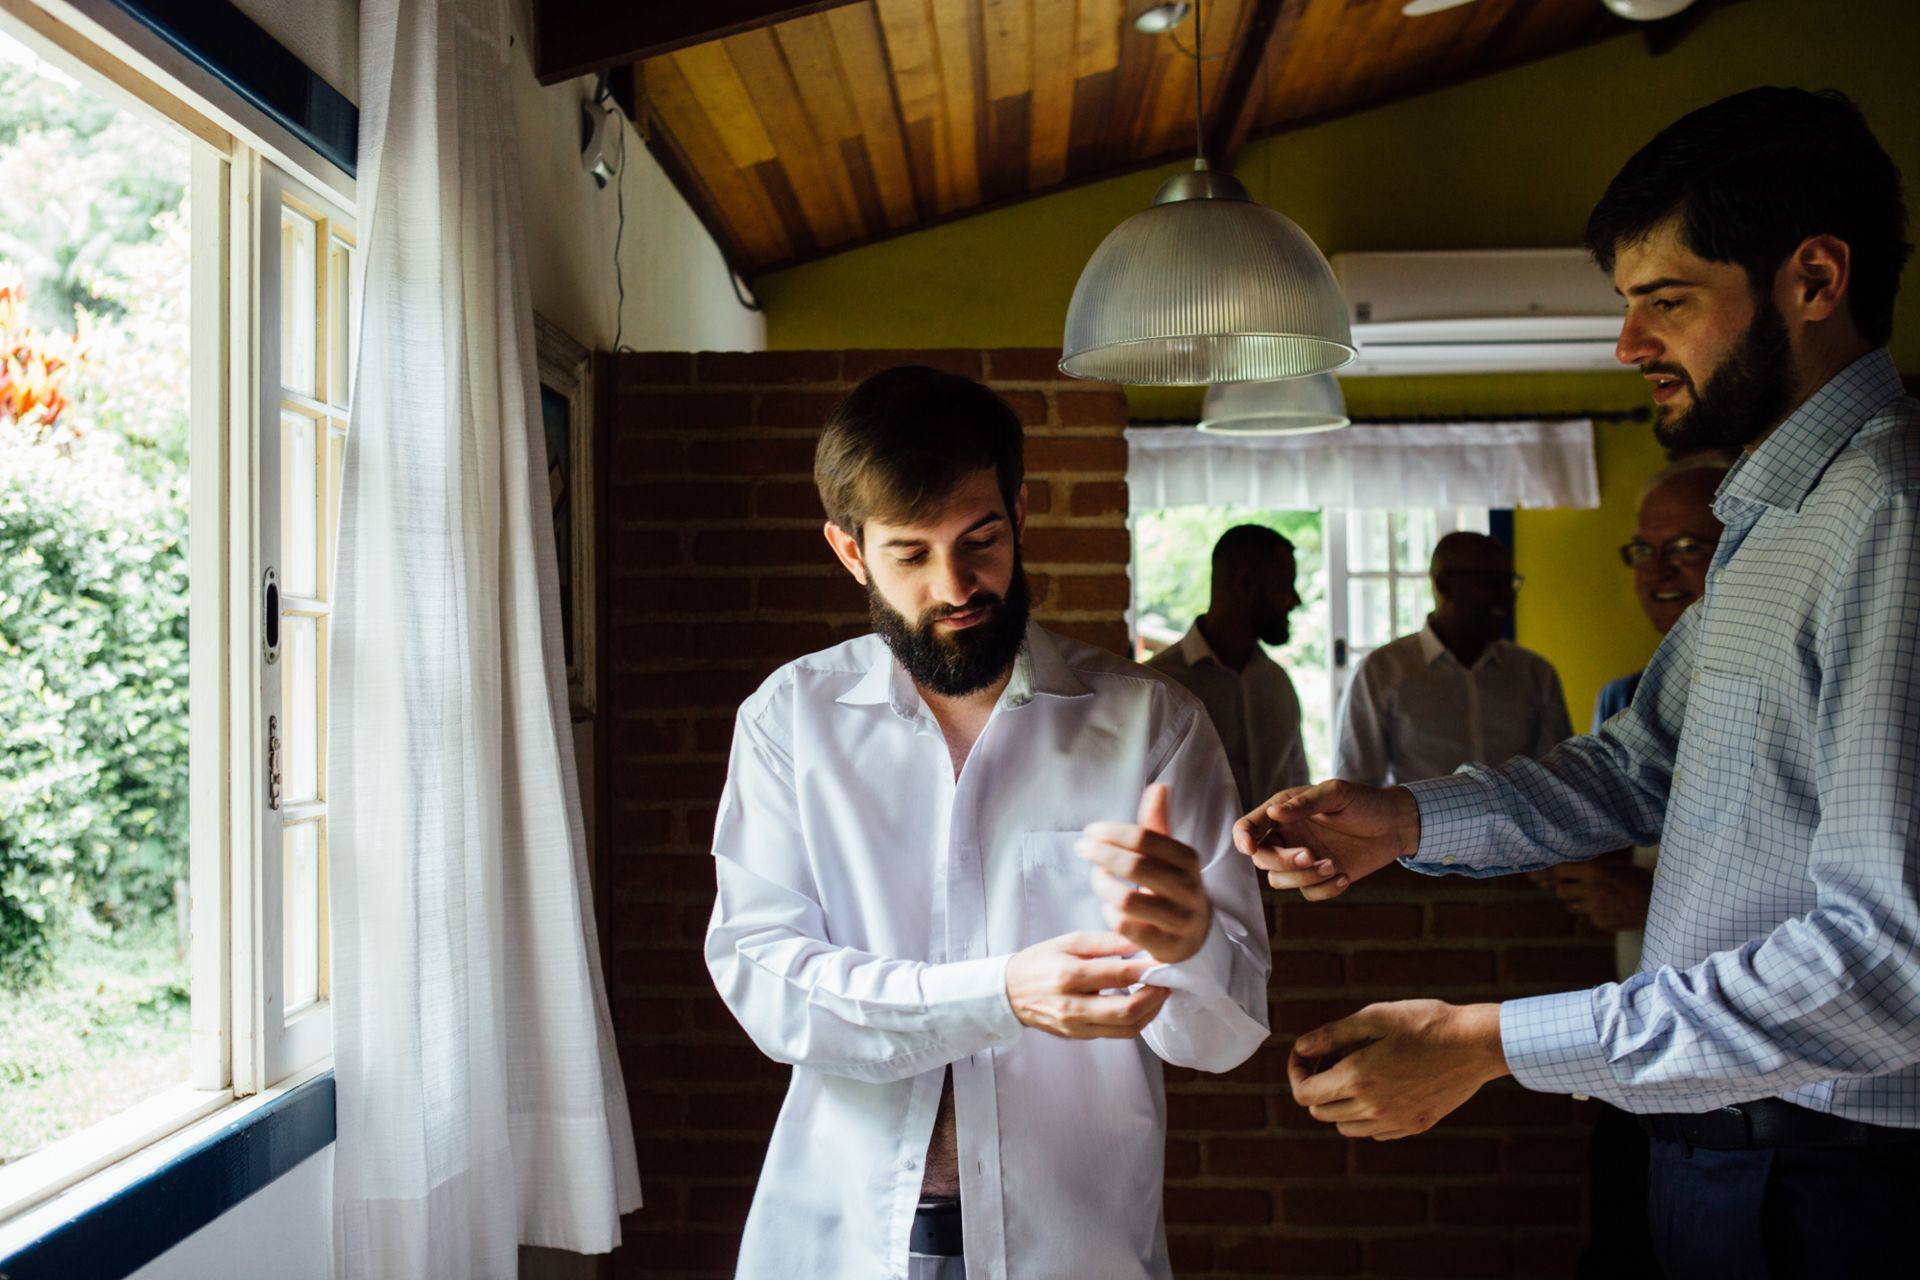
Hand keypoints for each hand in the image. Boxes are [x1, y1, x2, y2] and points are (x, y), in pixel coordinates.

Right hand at [1003, 931, 1170, 1038]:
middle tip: (1167, 981)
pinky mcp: (1080, 1036)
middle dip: (1155, 996)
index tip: (1165, 961)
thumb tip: (1139, 942)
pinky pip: (1118, 1034)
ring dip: (1151, 1012)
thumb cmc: (1040, 961)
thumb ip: (1105, 942)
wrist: (1010, 992)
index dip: (1149, 969)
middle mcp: (1073, 1005)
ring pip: (1127, 1028)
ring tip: (1160, 993)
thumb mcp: (1069, 941)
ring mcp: (1077, 1026)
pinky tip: (1142, 1004)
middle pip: (1128, 1010)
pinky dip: (1136, 1020)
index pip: (1120, 975)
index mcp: (1069, 975)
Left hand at [1076, 784, 1211, 962]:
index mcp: (1188, 860)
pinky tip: (1108, 906)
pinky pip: (1126, 927)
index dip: (1113, 832)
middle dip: (1101, 854)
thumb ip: (1157, 824)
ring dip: (1103, 885)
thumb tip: (1159, 786)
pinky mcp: (1165, 946)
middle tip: (1081, 849)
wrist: (1193, 936)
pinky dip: (1110, 913)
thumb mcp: (1168, 856)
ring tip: (1097, 878)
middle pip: (1135, 866)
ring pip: (1127, 899)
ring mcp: (1178, 920)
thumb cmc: (1171, 887)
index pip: (1145, 838)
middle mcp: (1188, 889)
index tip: (1090, 831)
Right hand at [1232, 780, 1419, 900]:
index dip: (1243, 838)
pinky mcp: (1319, 879)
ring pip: (1281, 881)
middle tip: (1310, 855)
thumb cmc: (1364, 802)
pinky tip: (1345, 876)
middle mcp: (1287, 837)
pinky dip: (1325, 890)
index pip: (1249, 827)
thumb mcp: (1336, 794)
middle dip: (1282, 862)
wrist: (1395, 825)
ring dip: (1305, 877)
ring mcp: (1302, 860)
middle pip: (1262, 859)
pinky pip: (1308, 893)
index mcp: (1284, 812)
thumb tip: (1274, 812)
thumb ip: (1304, 803)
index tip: (1250, 848)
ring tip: (1334, 865)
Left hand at [1288, 1000, 1509, 1139]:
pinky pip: (1375, 1133)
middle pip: (1321, 1112)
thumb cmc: (1425, 1023)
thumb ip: (1332, 1035)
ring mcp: (1395, 1122)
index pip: (1305, 1094)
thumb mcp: (1374, 1017)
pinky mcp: (1415, 1126)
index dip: (1296, 1073)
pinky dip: (1366, 1116)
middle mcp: (1373, 1108)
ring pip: (1346, 1127)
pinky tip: (1380, 1088)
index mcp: (1358, 1079)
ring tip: (1356, 1072)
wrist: (1475, 1044)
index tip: (1305, 1056)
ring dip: (1339, 1104)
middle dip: (1316, 1086)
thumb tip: (1301, 1047)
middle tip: (1331, 1058)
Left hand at [1529, 856, 1652, 931]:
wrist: (1660, 904)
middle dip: (1562, 889)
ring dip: (1576, 902)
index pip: (1559, 871)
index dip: (1547, 873)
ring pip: (1570, 906)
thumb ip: (1588, 868)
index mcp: (1595, 871)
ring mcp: (1595, 908)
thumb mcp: (1613, 867)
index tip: (1536, 875)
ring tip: (1596, 897)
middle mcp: (1592, 889)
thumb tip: (1559, 871)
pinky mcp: (1600, 923)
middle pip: (1560, 890)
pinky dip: (1591, 913)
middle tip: (1570, 887)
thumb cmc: (1636, 880)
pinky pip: (1586, 917)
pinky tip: (1608, 908)